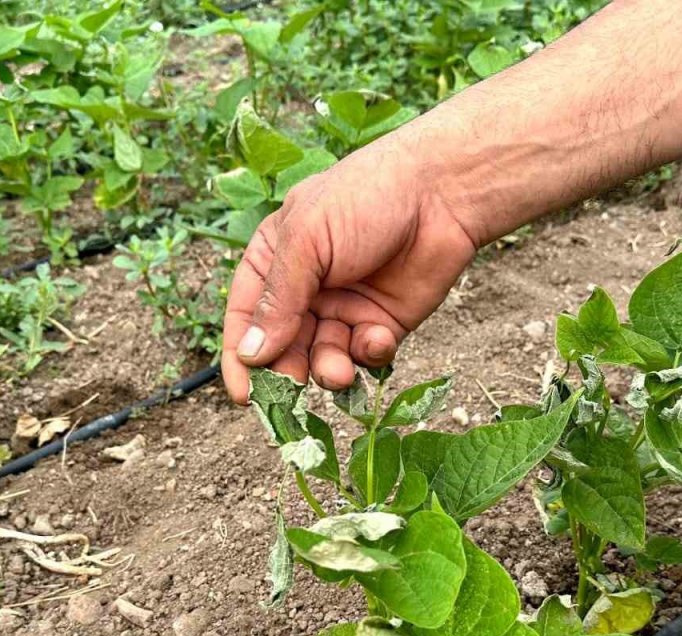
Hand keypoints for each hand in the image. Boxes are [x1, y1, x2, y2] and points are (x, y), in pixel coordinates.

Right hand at [222, 128, 478, 403]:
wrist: (441, 194)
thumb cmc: (365, 199)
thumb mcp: (307, 240)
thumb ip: (279, 300)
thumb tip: (250, 354)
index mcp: (275, 260)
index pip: (245, 317)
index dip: (240, 358)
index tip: (242, 396)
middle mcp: (306, 289)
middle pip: (283, 347)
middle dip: (287, 372)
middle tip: (292, 390)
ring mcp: (345, 308)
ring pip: (324, 358)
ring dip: (329, 371)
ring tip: (340, 373)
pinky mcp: (382, 323)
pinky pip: (364, 355)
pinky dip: (368, 354)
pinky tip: (377, 336)